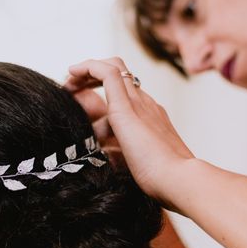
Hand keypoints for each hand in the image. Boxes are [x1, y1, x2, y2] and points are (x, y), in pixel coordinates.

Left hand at [65, 57, 193, 205]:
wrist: (178, 180)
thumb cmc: (160, 180)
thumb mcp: (133, 163)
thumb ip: (118, 155)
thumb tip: (102, 155)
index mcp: (149, 116)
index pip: (126, 93)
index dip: (103, 90)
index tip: (83, 103)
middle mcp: (145, 104)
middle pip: (119, 75)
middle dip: (92, 75)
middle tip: (72, 87)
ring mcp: (138, 102)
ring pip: (113, 68)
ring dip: (87, 70)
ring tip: (68, 82)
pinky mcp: (126, 108)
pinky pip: (107, 73)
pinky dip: (88, 67)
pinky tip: (72, 72)